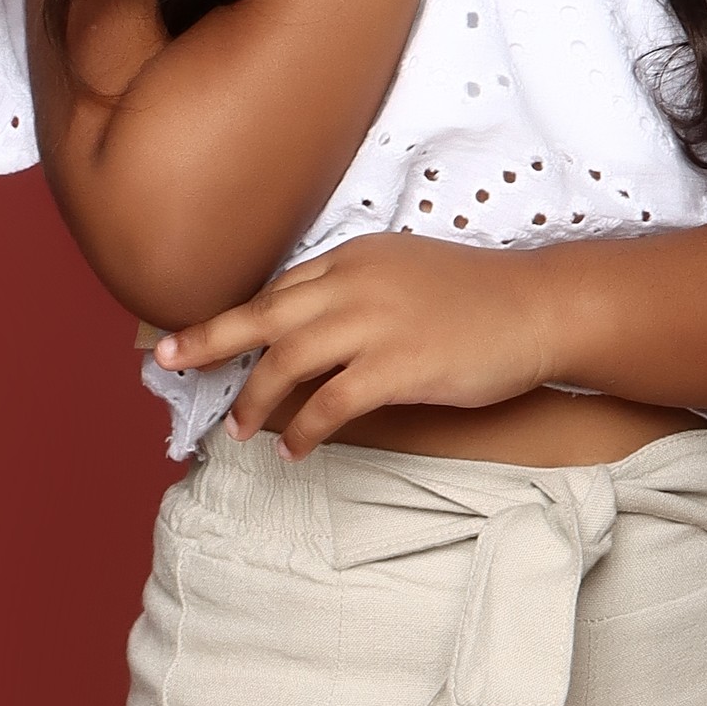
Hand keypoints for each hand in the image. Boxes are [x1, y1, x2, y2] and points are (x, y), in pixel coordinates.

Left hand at [157, 235, 560, 459]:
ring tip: (240, 429)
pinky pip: (331, 403)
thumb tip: (314, 335)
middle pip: (264, 314)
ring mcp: (376, 323)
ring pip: (288, 360)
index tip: (200, 337)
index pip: (282, 287)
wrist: (540, 308)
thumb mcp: (408, 273)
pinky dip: (306, 428)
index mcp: (356, 257)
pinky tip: (295, 448)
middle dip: (208, 340)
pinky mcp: (398, 366)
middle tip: (166, 363)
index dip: (238, 317)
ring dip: (256, 399)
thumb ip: (359, 293)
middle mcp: (356, 283)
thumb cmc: (482, 298)